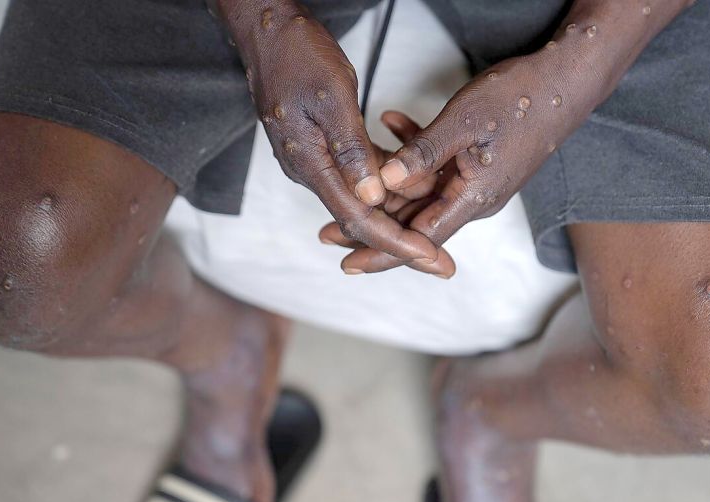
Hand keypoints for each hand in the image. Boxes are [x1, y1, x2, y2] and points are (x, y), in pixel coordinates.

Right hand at [224, 1, 436, 261]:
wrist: (267, 33)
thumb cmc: (297, 56)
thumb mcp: (333, 99)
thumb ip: (352, 151)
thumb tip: (372, 198)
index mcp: (309, 165)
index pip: (358, 219)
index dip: (397, 243)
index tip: (429, 258)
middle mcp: (309, 171)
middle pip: (361, 220)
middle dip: (403, 240)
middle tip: (441, 261)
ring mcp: (314, 161)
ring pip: (362, 199)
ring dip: (398, 211)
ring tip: (438, 226)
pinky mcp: (321, 148)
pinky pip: (357, 175)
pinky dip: (385, 182)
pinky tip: (413, 184)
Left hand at [337, 51, 583, 276]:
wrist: (566, 80)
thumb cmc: (520, 99)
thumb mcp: (461, 123)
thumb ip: (421, 154)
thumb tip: (384, 181)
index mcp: (473, 198)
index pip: (419, 239)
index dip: (382, 253)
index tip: (348, 262)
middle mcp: (475, 198)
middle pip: (415, 221)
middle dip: (373, 221)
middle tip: (328, 228)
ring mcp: (477, 181)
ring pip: (423, 192)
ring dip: (388, 182)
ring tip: (351, 177)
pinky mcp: (478, 162)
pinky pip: (438, 166)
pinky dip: (414, 149)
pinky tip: (391, 123)